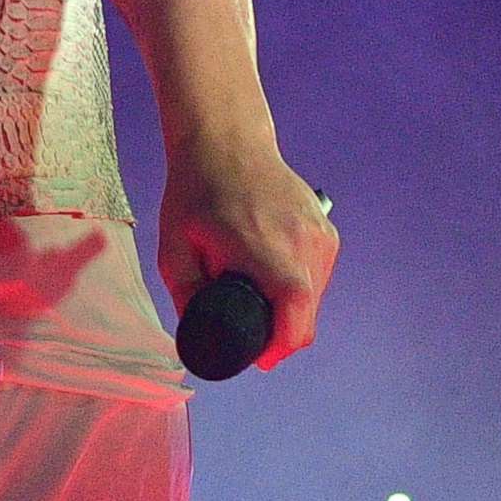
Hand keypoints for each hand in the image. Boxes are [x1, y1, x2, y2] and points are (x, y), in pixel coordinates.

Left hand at [157, 135, 339, 371]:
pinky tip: (269, 271)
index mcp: (267, 252)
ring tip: (252, 287)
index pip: (296, 319)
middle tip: (244, 322)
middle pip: (305, 317)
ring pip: (314, 298)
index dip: (279, 348)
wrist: (227, 143)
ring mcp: (321, 237)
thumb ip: (188, 299)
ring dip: (288, 308)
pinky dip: (297, 285)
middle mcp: (304, 245)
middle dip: (277, 331)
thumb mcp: (173, 252)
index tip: (259, 357)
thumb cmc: (196, 194)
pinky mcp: (327, 231)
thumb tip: (202, 337)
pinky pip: (318, 277)